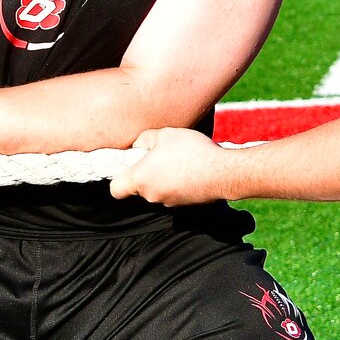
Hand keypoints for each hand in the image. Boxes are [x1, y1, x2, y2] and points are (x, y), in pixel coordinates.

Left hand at [109, 128, 225, 206]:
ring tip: (180, 160)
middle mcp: (151, 195)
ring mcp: (169, 202)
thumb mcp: (164, 134)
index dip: (119, 178)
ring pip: (158, 190)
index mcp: (140, 179)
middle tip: (161, 156)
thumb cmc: (191, 151)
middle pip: (139, 188)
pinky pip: (175, 192)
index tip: (130, 166)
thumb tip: (138, 145)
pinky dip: (179, 183)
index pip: (115, 189)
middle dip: (147, 173)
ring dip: (164, 177)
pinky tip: (191, 169)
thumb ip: (144, 139)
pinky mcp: (185, 205)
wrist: (223, 172)